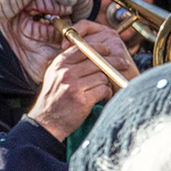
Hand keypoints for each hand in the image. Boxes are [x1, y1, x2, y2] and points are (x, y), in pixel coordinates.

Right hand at [26, 22, 136, 140]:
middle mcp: (65, 73)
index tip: (110, 51)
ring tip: (102, 89)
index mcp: (59, 65)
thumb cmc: (56, 97)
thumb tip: (96, 51)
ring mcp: (73, 86)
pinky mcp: (82, 100)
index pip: (83, 48)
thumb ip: (71, 63)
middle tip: (124, 63)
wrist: (46, 122)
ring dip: (107, 83)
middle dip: (114, 62)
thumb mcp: (56, 76)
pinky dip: (107, 93)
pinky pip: (104, 89)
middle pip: (98, 61)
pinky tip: (102, 97)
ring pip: (103, 76)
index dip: (100, 48)